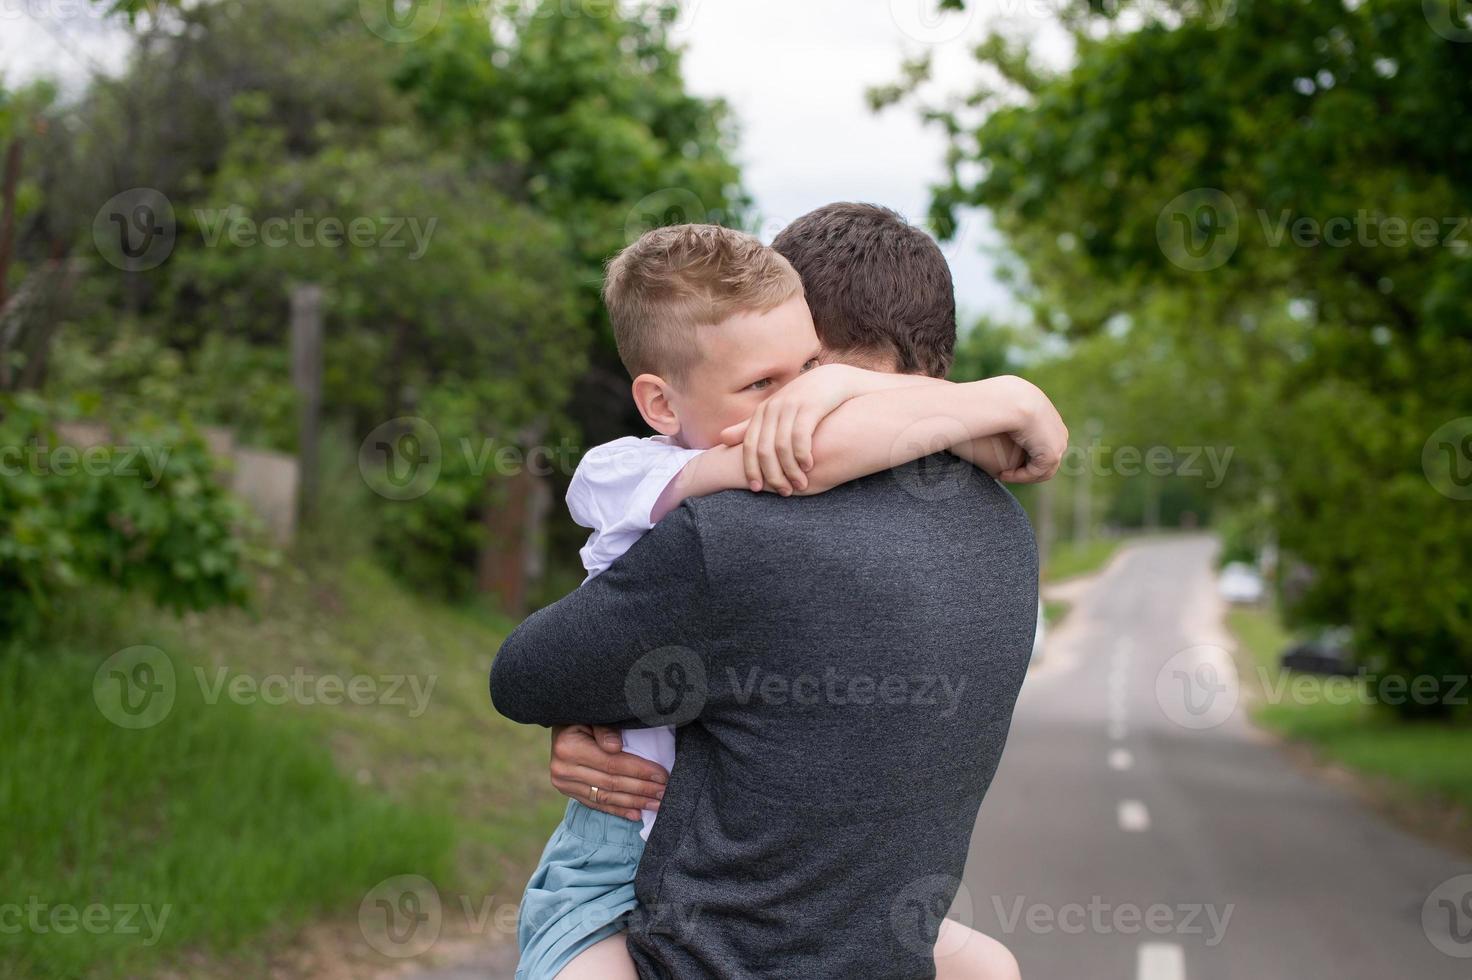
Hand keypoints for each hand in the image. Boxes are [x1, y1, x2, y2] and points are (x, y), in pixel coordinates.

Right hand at [548, 724, 667, 820]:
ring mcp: (564, 784)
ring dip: (633, 802)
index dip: (639, 770)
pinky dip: (618, 810)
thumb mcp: (592, 716)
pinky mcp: (568, 793)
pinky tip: (636, 815)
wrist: (560, 728)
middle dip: (641, 789)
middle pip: (611, 783)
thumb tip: (615, 746)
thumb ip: (604, 730)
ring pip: (606, 797)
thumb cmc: (582, 717)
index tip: (662, 775)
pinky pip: (597, 804)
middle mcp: (563, 769)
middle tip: (664, 793)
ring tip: (656, 805)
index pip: (612, 763)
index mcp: (569, 747)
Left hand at [719, 364, 865, 495]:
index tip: (757, 489)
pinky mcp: (810, 406)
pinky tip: (809, 466)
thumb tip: (723, 438)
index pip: (750, 446)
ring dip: (790, 470)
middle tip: (784, 491)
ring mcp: (791, 406)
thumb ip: (750, 426)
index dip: (751, 469)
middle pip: (764, 450)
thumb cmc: (803, 400)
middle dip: (773, 475)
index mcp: (762, 412)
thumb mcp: (775, 412)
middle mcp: (773, 408)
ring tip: (800, 484)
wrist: (834, 380)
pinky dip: (802, 454)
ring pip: (782, 447)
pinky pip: (800, 436)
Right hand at [994, 378, 1066, 483]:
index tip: (1005, 456)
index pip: (1042, 441)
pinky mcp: (1052, 455)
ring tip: (1002, 474)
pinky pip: (1036, 472)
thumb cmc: (1004, 401)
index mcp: (1052, 419)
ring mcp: (1058, 444)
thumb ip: (1010, 414)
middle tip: (1004, 470)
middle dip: (1026, 467)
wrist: (1013, 401)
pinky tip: (1003, 474)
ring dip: (1022, 474)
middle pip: (1045, 457)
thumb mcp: (1010, 405)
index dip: (1024, 453)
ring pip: (1043, 468)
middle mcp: (1059, 433)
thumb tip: (1004, 423)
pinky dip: (1019, 476)